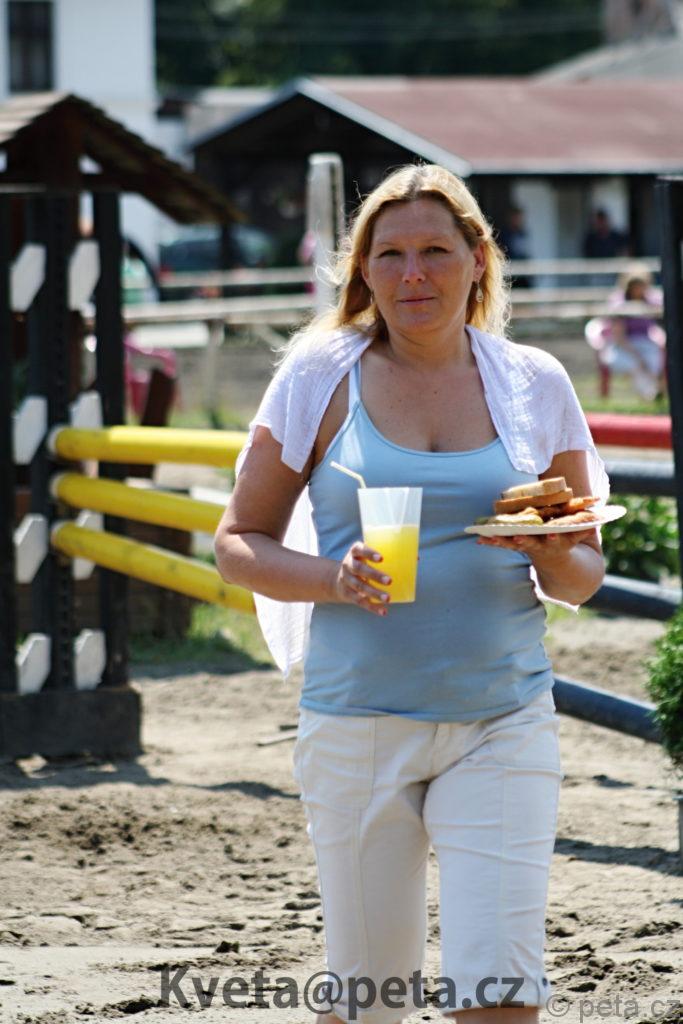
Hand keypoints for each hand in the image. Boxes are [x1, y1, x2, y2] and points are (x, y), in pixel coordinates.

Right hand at [331, 541, 391, 615]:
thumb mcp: (368, 555)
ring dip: (374, 593)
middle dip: (374, 575)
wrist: (336, 578)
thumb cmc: (362, 563)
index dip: (369, 553)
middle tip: (389, 581)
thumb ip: (389, 555)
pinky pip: (359, 601)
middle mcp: (348, 565)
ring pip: (359, 586)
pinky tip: (383, 611)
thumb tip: (415, 558)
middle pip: (358, 569)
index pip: (359, 549)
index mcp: (354, 552)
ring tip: (388, 598)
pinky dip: (372, 607)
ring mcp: (346, 580)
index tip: (381, 558)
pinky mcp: (347, 594)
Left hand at [476, 528, 596, 567]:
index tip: (553, 534)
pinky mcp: (514, 545)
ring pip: (513, 544)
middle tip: (518, 537)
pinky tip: (478, 539)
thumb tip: (599, 508)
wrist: (556, 560)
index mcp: (557, 541)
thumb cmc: (567, 537)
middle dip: (525, 540)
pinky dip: (490, 542)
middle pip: (531, 543)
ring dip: (501, 541)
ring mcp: (526, 546)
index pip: (558, 538)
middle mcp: (540, 546)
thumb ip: (586, 523)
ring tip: (488, 537)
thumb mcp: (578, 532)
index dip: (556, 536)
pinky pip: (501, 544)